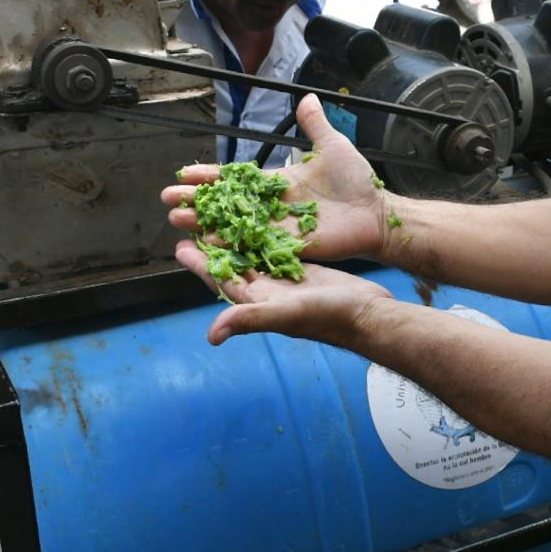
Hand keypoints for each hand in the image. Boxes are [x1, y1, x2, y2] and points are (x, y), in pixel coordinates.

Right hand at [161, 94, 391, 262]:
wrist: (376, 213)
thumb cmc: (357, 182)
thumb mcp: (333, 147)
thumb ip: (315, 125)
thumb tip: (307, 97)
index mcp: (276, 183)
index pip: (235, 179)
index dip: (210, 177)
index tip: (184, 174)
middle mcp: (271, 207)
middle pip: (226, 204)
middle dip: (196, 202)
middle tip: (168, 201)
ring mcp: (277, 228)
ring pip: (233, 226)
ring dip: (204, 224)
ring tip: (177, 221)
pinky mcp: (288, 246)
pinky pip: (254, 246)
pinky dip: (231, 246)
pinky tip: (208, 245)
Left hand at [174, 238, 392, 347]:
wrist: (369, 316)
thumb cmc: (331, 317)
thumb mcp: (288, 314)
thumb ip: (251, 319)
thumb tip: (212, 335)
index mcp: (259, 302)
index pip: (221, 282)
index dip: (200, 266)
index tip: (180, 245)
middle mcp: (268, 292)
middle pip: (232, 267)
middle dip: (212, 247)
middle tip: (194, 222)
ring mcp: (286, 282)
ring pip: (252, 257)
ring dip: (235, 239)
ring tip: (220, 216)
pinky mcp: (304, 271)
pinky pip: (276, 251)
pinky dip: (264, 237)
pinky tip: (258, 221)